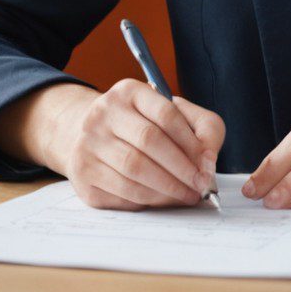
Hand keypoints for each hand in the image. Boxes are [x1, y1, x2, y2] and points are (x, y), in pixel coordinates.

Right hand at [42, 79, 225, 210]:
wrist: (94, 138)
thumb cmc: (144, 127)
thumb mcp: (177, 115)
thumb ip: (204, 129)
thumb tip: (207, 162)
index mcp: (129, 92)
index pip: (166, 114)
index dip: (191, 142)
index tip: (207, 165)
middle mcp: (103, 113)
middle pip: (149, 141)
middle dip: (181, 168)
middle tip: (200, 186)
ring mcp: (88, 143)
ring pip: (134, 170)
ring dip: (167, 188)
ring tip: (187, 195)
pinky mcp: (83, 173)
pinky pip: (121, 192)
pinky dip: (149, 199)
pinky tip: (163, 199)